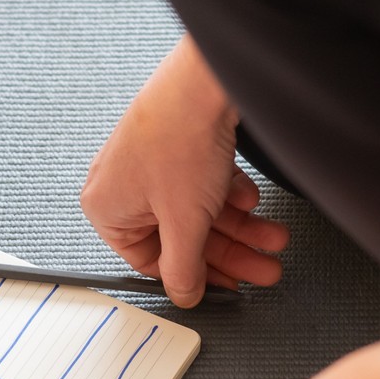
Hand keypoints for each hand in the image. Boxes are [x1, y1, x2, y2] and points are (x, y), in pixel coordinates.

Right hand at [81, 36, 289, 305]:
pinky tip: (251, 198)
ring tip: (272, 237)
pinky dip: (230, 193)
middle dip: (230, 252)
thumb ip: (184, 269)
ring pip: (198, 209)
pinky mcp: (177, 143)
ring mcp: (150, 161)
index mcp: (106, 207)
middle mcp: (122, 184)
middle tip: (263, 266)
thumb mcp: (184, 224)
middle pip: (182, 235)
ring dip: (241, 227)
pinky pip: (204, 182)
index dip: (193, 275)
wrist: (203, 84)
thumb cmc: (178, 142)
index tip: (226, 285)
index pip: (150, 260)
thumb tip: (185, 295)